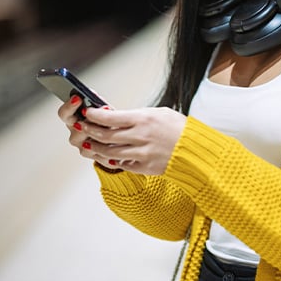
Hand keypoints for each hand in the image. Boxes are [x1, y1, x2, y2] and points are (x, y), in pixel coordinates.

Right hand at [58, 96, 127, 170]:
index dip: (69, 106)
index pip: (64, 114)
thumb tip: (92, 95)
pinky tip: (115, 142)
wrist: (118, 138)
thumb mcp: (103, 109)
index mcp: (73, 120)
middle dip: (89, 120)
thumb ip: (96, 104)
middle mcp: (75, 134)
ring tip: (111, 127)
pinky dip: (108, 147)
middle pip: (76, 128)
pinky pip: (99, 154)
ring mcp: (83, 146)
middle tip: (101, 112)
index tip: (77, 98)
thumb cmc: (107, 121)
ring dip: (100, 134)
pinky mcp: (94, 156)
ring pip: (87, 142)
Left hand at [59, 98, 186, 175]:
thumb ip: (137, 116)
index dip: (94, 115)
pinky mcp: (145, 167)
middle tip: (82, 126)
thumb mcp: (159, 113)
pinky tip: (106, 155)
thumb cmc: (179, 129)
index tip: (87, 113)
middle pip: (106, 135)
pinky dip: (112, 160)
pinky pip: (122, 164)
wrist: (197, 151)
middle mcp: (140, 136)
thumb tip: (116, 116)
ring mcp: (142, 153)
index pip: (110, 117)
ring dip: (97, 147)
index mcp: (143, 119)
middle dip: (90, 130)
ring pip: (109, 152)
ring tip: (90, 143)